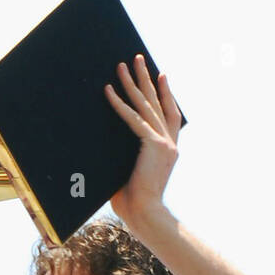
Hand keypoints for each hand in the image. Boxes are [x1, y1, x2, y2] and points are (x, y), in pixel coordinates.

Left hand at [105, 55, 180, 234]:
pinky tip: (108, 90)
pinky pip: (133, 119)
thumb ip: (125, 158)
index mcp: (169, 151)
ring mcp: (164, 143)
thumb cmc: (134, 204)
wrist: (145, 215)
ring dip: (133, 83)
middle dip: (147, 79)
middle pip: (159, 103)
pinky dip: (118, 104)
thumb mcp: (130, 174)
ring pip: (147, 106)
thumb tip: (104, 150)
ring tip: (123, 64)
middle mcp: (171, 144)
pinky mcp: (154, 146)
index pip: (170, 115)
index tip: (161, 76)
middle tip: (139, 59)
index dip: (166, 94)